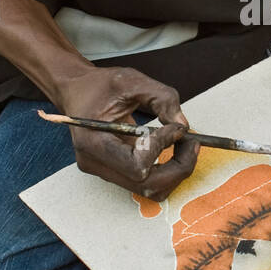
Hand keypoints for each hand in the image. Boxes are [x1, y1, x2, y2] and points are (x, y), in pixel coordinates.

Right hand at [54, 65, 198, 196]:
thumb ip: (161, 98)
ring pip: (150, 190)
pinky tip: (172, 148)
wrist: (78, 91)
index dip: (161, 148)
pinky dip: (167, 170)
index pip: (135, 165)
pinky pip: (146, 182)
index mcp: (94, 143)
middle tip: (192, 143)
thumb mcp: (131, 80)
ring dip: (175, 172)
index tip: (173, 127)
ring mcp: (105, 171)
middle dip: (178, 168)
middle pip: (146, 185)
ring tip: (184, 145)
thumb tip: (183, 126)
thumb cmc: (99, 85)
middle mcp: (96, 164)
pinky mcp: (115, 172)